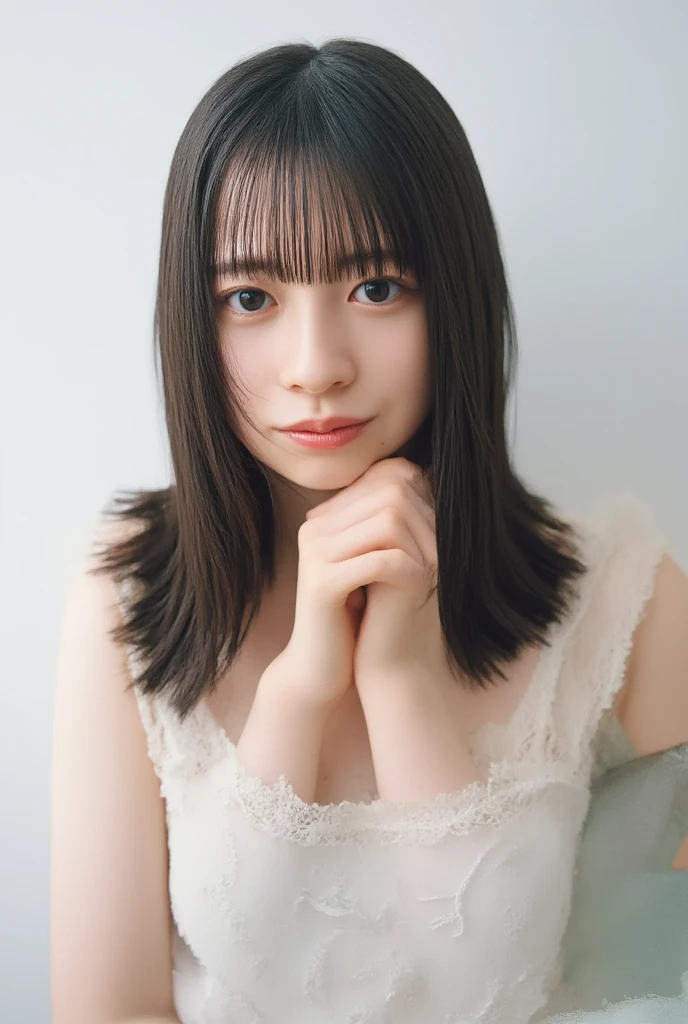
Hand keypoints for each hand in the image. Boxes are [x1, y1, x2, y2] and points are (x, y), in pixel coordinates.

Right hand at [275, 459, 426, 711]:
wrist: (319, 667)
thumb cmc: (354, 615)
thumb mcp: (375, 563)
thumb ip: (392, 528)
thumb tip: (433, 484)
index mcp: (327, 516)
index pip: (387, 475)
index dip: (424, 497)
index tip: (440, 534)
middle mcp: (316, 526)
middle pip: (391, 493)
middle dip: (428, 523)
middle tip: (443, 557)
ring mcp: (315, 553)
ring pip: (388, 521)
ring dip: (423, 547)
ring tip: (434, 573)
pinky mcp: (322, 584)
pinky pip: (382, 561)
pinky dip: (411, 572)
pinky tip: (420, 590)